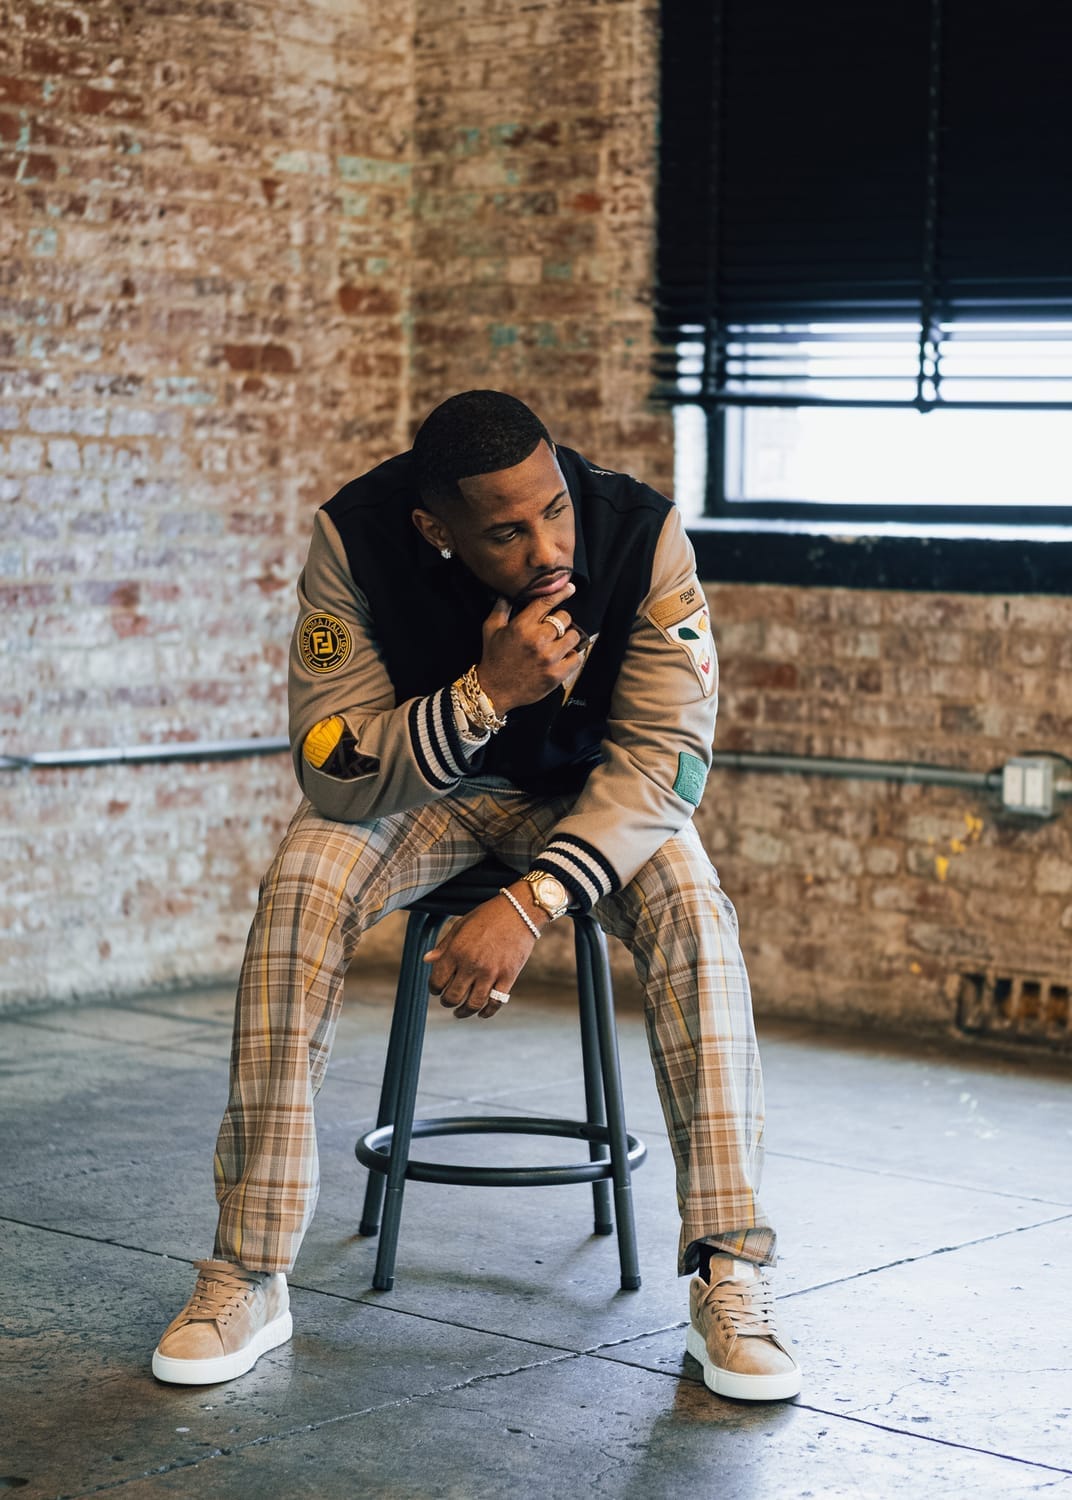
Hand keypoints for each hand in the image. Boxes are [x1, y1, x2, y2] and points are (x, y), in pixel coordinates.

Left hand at [422, 893, 540, 1018]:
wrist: (520, 911)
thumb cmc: (488, 916)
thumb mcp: (461, 925)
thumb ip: (444, 946)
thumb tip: (427, 960)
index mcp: (456, 951)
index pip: (437, 981)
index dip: (434, 988)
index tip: (437, 988)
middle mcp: (472, 964)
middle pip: (453, 997)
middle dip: (447, 1002)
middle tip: (448, 1001)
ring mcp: (491, 972)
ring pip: (473, 1004)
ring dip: (464, 1012)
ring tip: (460, 1012)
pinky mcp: (508, 977)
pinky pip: (495, 1003)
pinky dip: (487, 1012)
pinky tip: (481, 1013)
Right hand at [476, 581, 584, 713]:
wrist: (494, 690)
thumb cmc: (493, 658)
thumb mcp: (490, 629)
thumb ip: (501, 608)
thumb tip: (509, 592)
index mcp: (522, 626)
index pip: (547, 602)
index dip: (561, 593)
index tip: (570, 588)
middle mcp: (537, 640)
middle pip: (564, 618)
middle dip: (560, 620)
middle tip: (553, 629)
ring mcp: (549, 658)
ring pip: (573, 636)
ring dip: (568, 637)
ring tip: (559, 643)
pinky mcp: (556, 674)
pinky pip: (577, 657)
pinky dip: (572, 655)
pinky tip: (562, 656)